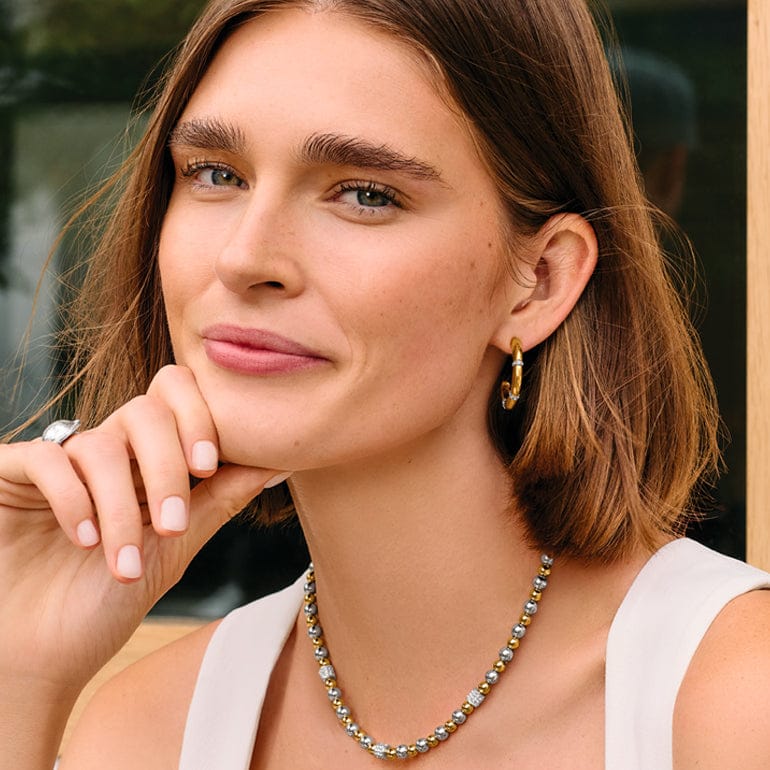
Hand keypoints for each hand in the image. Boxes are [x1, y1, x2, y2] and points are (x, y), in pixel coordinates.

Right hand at [0, 365, 286, 696]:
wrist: (43, 656)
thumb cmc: (109, 601)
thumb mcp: (176, 545)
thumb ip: (222, 498)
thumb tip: (280, 462)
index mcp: (147, 459)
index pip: (176, 396)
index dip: (197, 417)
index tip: (208, 467)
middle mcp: (105, 452)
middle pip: (146, 412)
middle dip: (167, 467)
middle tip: (173, 525)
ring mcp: (57, 461)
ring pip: (101, 445)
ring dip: (121, 510)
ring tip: (125, 562)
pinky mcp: (10, 475)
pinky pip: (46, 459)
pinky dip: (73, 499)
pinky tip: (82, 539)